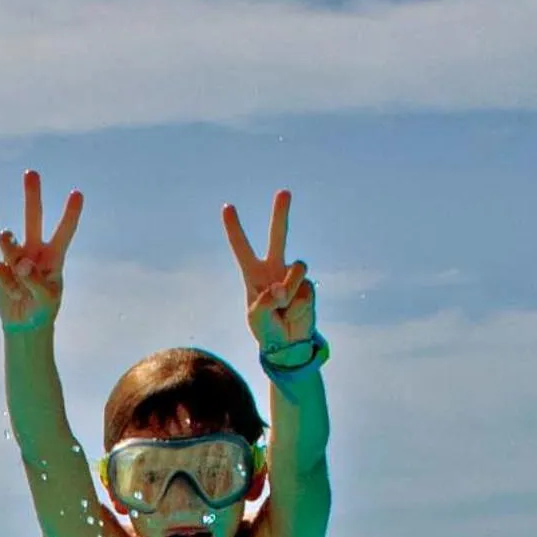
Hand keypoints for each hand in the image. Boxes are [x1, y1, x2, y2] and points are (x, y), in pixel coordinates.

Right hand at [0, 170, 82, 332]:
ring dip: (10, 251)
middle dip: (32, 196)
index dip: (70, 214)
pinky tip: (12, 294)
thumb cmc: (42, 308)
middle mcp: (35, 251)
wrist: (24, 324)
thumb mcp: (46, 298)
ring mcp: (15, 257)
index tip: (77, 193)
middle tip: (31, 172)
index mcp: (54, 257)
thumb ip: (36, 281)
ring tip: (19, 269)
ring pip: (8, 242)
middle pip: (32, 219)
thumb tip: (20, 264)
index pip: (64, 232)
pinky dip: (5, 285)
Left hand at [222, 190, 314, 351]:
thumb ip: (264, 301)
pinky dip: (298, 306)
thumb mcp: (255, 317)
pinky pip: (306, 290)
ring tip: (283, 306)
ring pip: (297, 267)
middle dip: (281, 214)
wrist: (288, 344)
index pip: (242, 247)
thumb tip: (282, 288)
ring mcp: (293, 276)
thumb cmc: (265, 328)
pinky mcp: (309, 288)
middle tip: (284, 191)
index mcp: (253, 274)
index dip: (234, 228)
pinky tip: (294, 315)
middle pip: (279, 236)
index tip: (227, 207)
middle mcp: (274, 269)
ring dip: (291, 287)